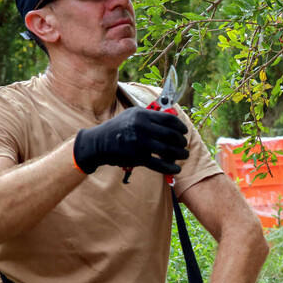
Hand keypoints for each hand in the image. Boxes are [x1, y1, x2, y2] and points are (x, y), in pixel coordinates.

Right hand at [73, 107, 189, 174]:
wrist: (98, 143)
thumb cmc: (118, 128)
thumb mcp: (132, 115)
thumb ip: (151, 116)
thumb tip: (173, 120)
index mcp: (142, 115)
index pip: (169, 120)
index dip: (181, 127)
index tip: (184, 131)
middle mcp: (142, 127)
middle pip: (172, 135)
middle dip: (182, 142)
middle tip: (184, 145)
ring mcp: (140, 143)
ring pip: (169, 150)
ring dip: (180, 154)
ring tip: (183, 155)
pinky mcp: (138, 157)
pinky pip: (161, 164)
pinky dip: (172, 168)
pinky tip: (176, 168)